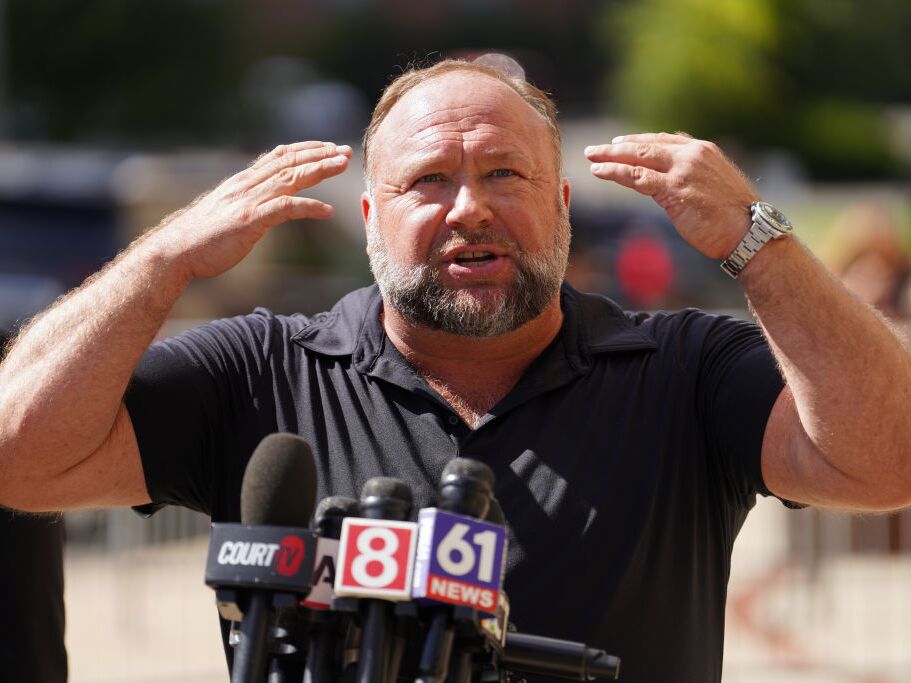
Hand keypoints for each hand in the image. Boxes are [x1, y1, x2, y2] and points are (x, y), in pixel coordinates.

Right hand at [152, 141, 352, 279]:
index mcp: (243, 182)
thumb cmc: (201, 237)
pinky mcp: (249, 220)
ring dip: (320, 169)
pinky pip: (285, 209)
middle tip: (346, 151)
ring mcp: (248, 201)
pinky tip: (327, 211)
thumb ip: (246, 202)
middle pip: (290, 162)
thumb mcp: (227, 211)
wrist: (175, 250)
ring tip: (343, 166)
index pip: (279, 156)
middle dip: (320, 154)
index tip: (328, 147)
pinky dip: (308, 207)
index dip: (306, 149)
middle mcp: (247, 185)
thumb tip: (262, 203)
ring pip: (290, 178)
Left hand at [584, 133, 758, 258]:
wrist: (751, 232)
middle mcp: (692, 155)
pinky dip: (615, 172)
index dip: (639, 142)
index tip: (620, 143)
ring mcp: (683, 170)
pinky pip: (637, 177)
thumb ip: (692, 178)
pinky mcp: (674, 189)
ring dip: (611, 157)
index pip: (664, 140)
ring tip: (591, 158)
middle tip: (595, 149)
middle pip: (647, 145)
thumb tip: (672, 183)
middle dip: (618, 147)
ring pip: (639, 157)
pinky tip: (600, 172)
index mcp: (703, 151)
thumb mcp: (714, 187)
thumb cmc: (736, 217)